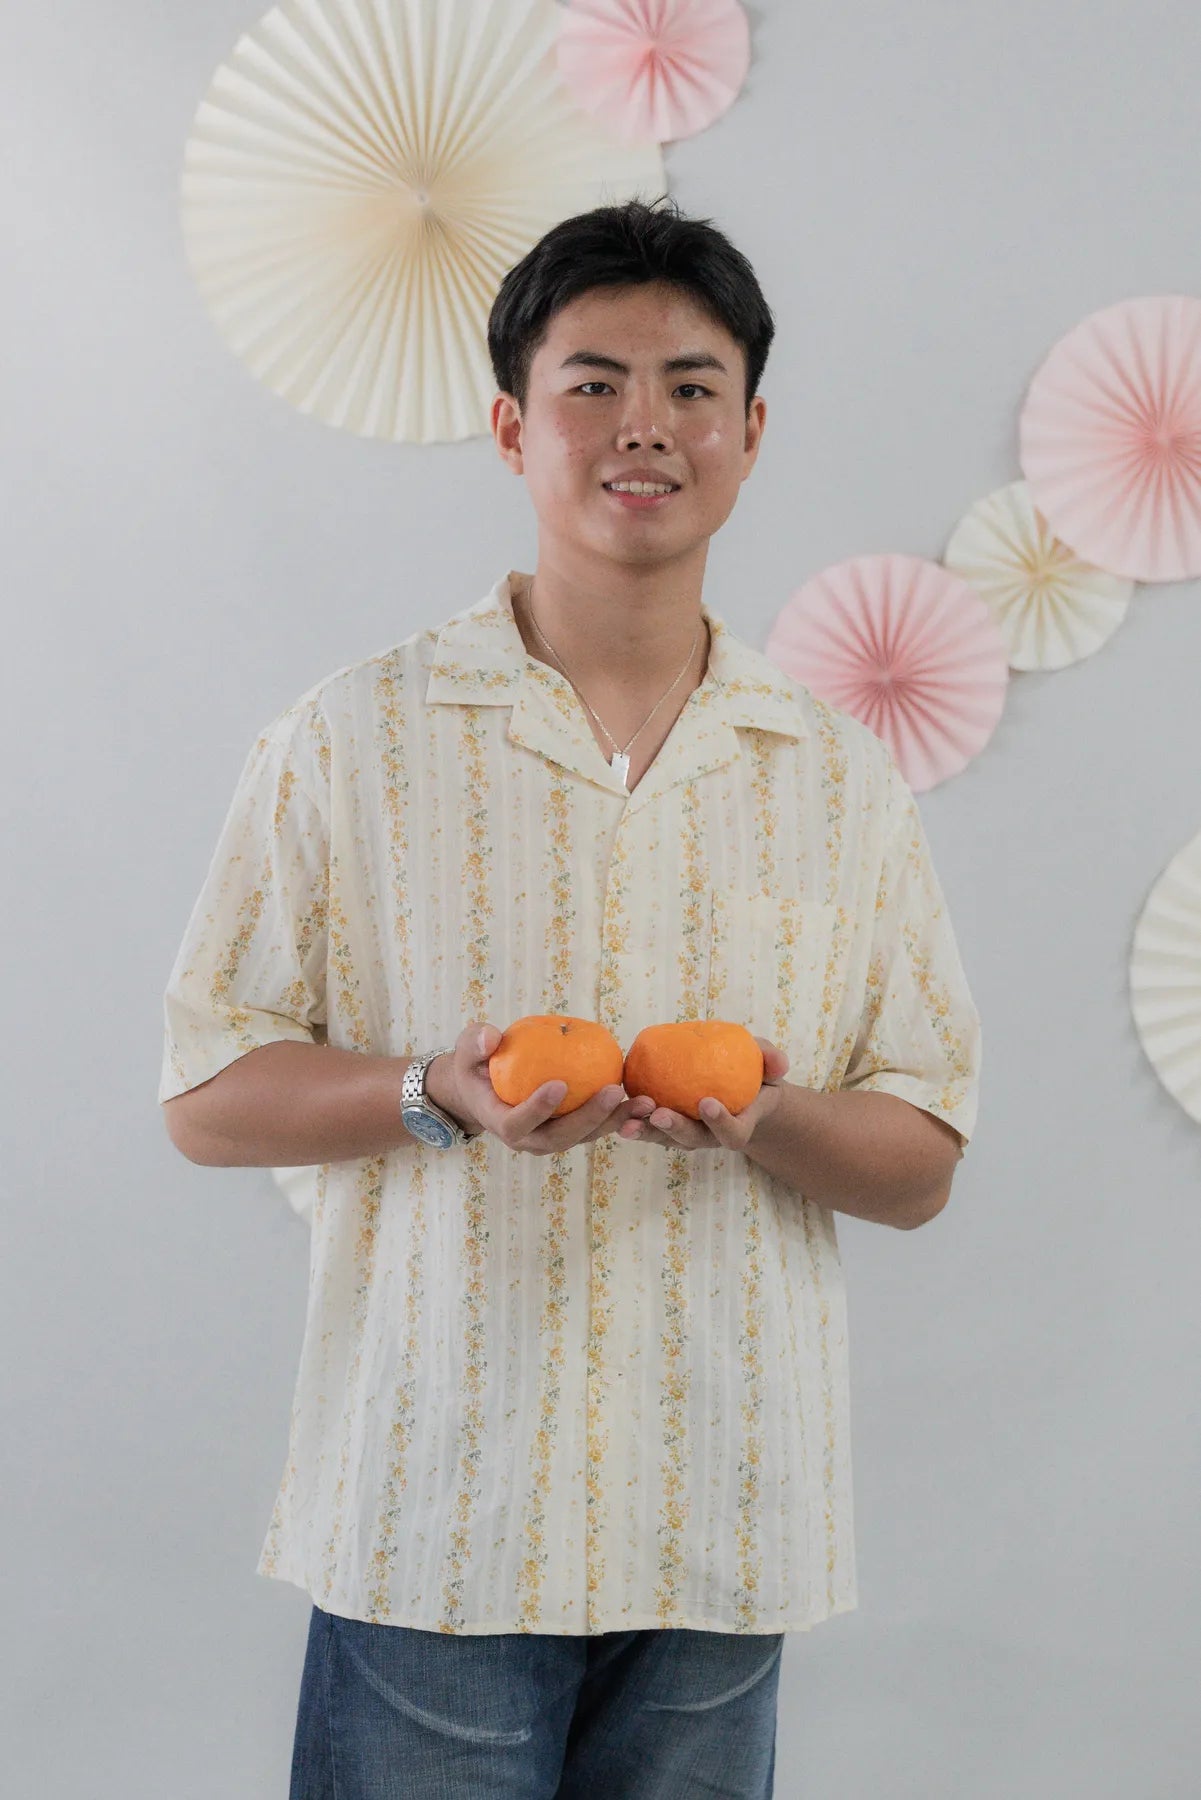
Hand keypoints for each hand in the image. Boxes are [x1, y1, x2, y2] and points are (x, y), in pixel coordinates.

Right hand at [427, 1022, 659, 1156]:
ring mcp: (550, 1138)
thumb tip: (489, 1038)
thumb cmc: (476, 1064)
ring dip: (615, 1121)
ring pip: (584, 1137)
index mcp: (499, 1122)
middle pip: (560, 1138)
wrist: (485, 1088)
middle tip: (614, 1091)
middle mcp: (527, 1140)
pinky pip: (596, 1127)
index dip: (537, 1108)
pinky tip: (643, 1100)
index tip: (560, 1084)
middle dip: (589, 1118)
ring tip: (643, 1102)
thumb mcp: (467, 1049)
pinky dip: (619, 1117)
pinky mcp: (570, 1131)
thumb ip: (475, 1043)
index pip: (518, 1123)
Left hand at [616, 1038, 789, 1153]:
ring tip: (626, 1123)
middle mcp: (709, 1137)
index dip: (720, 1122)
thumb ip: (773, 1061)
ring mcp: (686, 1134)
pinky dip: (632, 1120)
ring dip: (645, 1132)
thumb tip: (780, 1064)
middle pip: (691, 1141)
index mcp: (738, 1127)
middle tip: (658, 1114)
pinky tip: (613, 1110)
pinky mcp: (664, 1126)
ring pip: (664, 1138)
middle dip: (674, 1129)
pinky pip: (647, 1126)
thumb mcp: (768, 1065)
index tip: (707, 1102)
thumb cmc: (755, 1075)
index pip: (731, 1134)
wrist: (740, 1090)